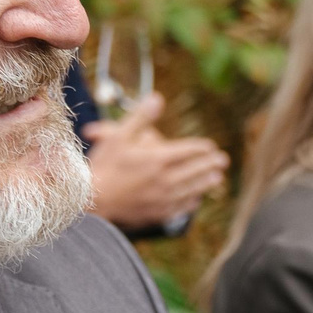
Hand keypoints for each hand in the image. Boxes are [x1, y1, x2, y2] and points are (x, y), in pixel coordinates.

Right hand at [83, 93, 228, 228]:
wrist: (90, 201)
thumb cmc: (102, 167)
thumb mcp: (118, 136)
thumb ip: (140, 118)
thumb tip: (157, 98)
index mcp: (157, 159)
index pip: (188, 151)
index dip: (201, 148)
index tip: (210, 146)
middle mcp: (164, 180)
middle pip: (194, 171)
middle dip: (210, 164)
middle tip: (222, 161)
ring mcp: (161, 199)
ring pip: (191, 190)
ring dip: (206, 183)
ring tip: (216, 179)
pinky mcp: (155, 214)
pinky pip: (180, 209)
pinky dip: (191, 203)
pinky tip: (195, 200)